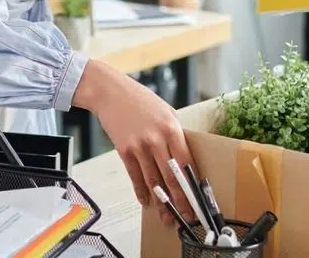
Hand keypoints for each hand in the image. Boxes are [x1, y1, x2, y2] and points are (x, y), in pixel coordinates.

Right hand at [72, 60, 198, 226]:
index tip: (199, 199)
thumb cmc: (139, 99)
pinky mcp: (124, 150)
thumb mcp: (166, 112)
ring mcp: (139, 146)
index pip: (187, 163)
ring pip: (153, 181)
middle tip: (186, 216)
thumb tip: (183, 158)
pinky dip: (140, 190)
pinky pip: (134, 176)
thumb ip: (175, 134)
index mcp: (172, 129)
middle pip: (172, 177)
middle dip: (180, 200)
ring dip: (160, 202)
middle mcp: (156, 139)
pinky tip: (145, 201)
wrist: (110, 91)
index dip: (193, 185)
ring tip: (166, 216)